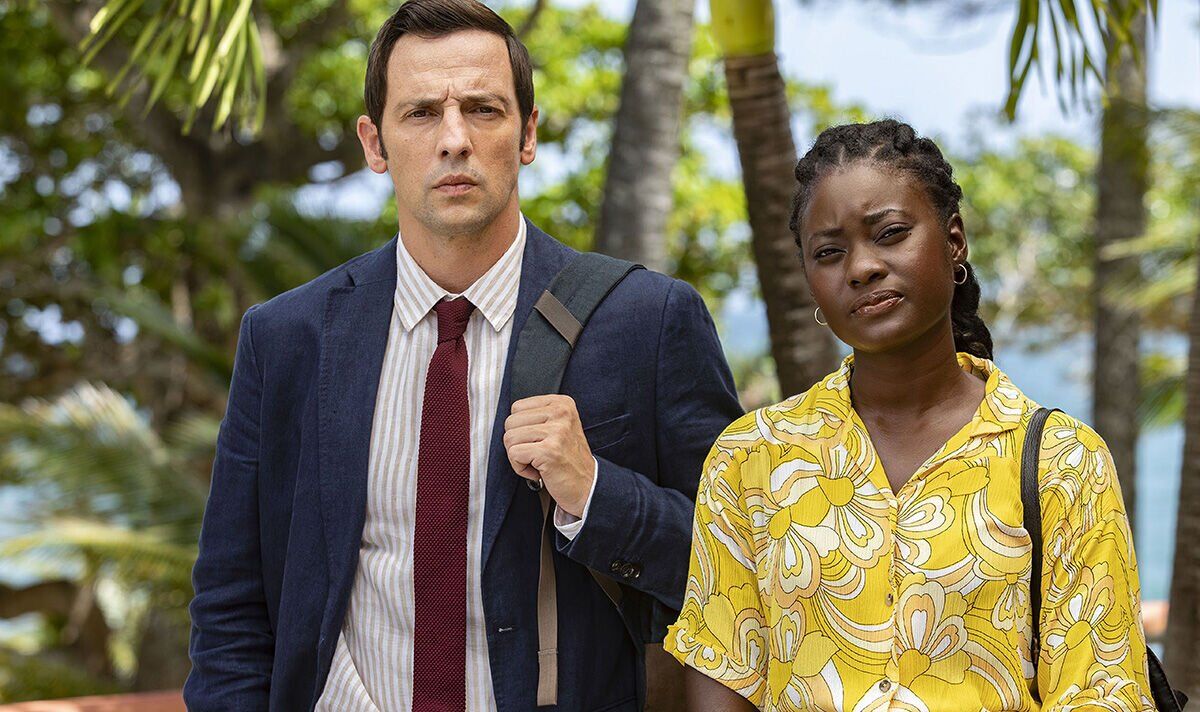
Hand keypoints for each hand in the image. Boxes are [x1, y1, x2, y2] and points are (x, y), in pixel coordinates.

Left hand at [503, 395, 595, 517]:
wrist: (588, 486)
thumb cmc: (568, 460)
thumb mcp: (559, 427)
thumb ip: (537, 417)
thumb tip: (508, 418)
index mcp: (561, 403)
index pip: (517, 407)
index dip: (521, 428)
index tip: (538, 441)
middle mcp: (561, 413)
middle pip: (510, 422)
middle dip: (517, 443)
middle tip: (537, 454)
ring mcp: (556, 431)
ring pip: (509, 438)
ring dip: (518, 457)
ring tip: (538, 462)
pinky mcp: (549, 451)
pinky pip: (513, 454)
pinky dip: (520, 468)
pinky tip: (538, 471)